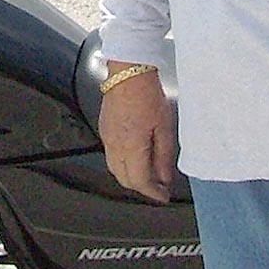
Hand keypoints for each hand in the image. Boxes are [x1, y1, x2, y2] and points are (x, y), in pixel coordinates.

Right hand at [98, 62, 174, 202]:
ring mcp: (106, 138)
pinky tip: (135, 157)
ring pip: (115, 170)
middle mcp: (114, 146)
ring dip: (131, 177)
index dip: (152, 192)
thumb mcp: (164, 126)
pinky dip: (122, 164)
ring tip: (149, 173)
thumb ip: (164, 155)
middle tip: (158, 186)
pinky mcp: (104, 129)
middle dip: (141, 187)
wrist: (128, 72)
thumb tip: (164, 177)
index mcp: (130, 147)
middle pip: (124, 180)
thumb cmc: (147, 93)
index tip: (163, 196)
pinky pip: (111, 156)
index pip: (140, 181)